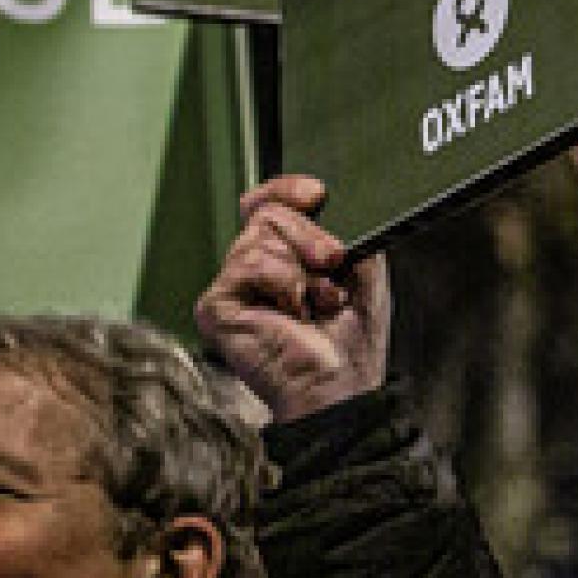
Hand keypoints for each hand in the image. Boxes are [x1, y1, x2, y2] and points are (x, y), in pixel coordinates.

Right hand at [196, 174, 392, 422]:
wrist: (339, 387)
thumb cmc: (350, 343)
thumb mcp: (362, 271)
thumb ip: (344, 230)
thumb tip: (323, 200)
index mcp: (281, 260)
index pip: (266, 204)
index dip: (287, 190)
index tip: (317, 194)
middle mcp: (250, 271)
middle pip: (268, 213)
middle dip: (310, 233)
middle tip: (332, 263)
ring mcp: (230, 288)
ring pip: (260, 234)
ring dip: (303, 265)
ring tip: (315, 300)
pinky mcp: (215, 306)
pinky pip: (250, 264)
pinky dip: (285, 283)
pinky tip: (292, 312)